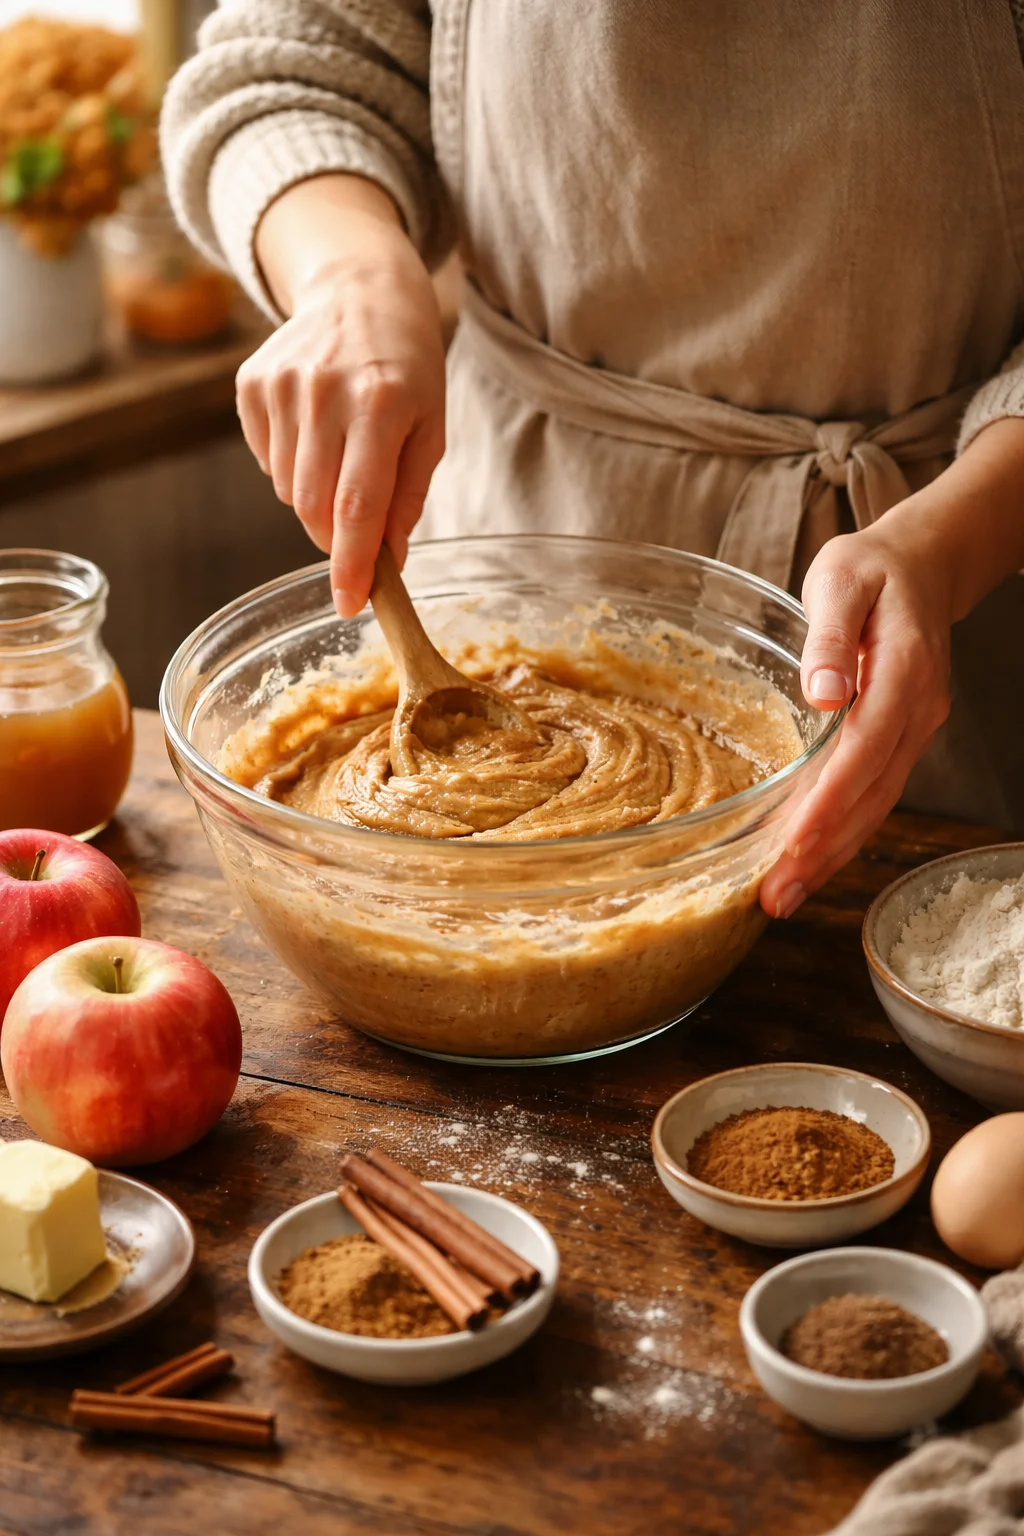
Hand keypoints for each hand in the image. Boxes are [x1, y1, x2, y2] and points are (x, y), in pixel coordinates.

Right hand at [237, 179, 445, 616]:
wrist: (359, 288)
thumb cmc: (408, 367)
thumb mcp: (430, 428)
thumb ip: (407, 497)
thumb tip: (389, 562)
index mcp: (378, 405)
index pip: (357, 505)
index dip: (352, 564)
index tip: (350, 605)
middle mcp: (323, 394)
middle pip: (315, 507)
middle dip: (337, 534)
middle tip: (359, 519)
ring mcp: (280, 387)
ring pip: (288, 490)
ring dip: (315, 496)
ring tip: (342, 453)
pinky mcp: (251, 385)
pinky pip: (267, 462)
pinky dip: (291, 465)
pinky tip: (315, 431)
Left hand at [759, 512, 952, 919]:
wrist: (920, 565)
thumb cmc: (870, 570)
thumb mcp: (842, 580)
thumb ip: (830, 636)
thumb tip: (823, 692)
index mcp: (905, 670)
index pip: (865, 748)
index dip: (830, 800)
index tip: (793, 841)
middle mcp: (917, 711)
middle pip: (871, 794)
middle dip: (823, 849)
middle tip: (775, 895)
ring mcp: (913, 730)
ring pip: (875, 804)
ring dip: (831, 854)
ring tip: (783, 896)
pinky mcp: (899, 740)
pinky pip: (873, 794)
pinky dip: (841, 832)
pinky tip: (807, 861)